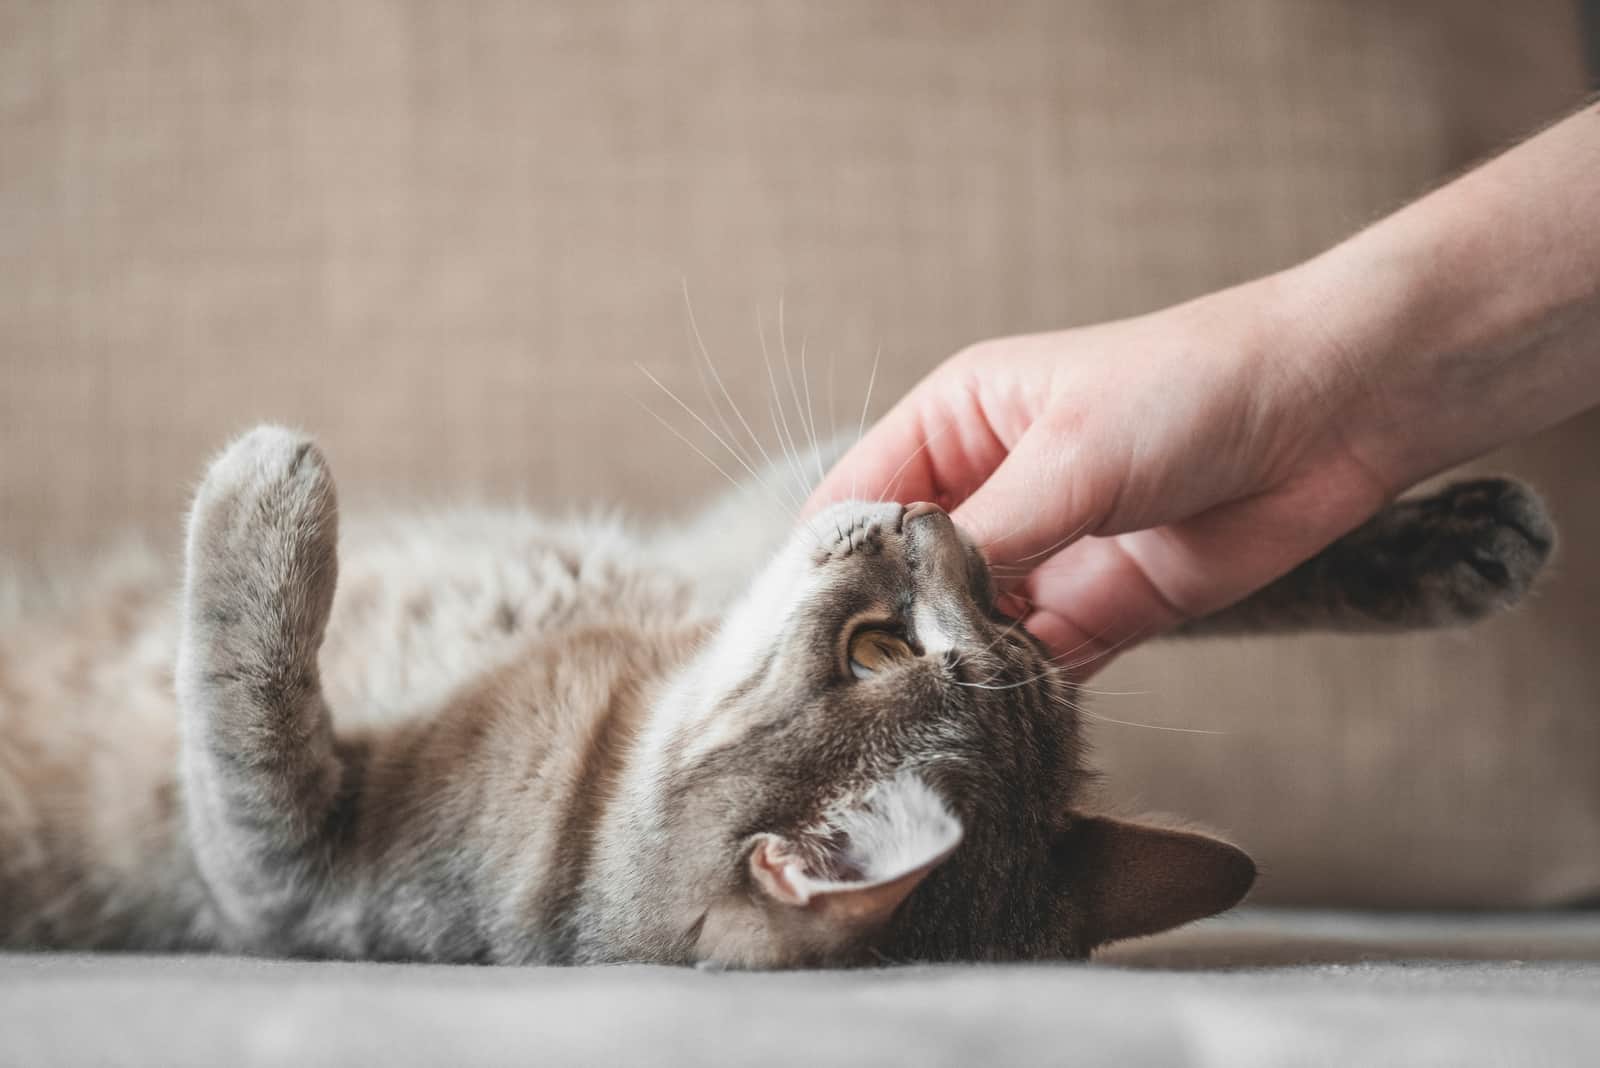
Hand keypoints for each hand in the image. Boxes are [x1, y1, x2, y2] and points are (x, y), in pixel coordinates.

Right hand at [806, 277, 1389, 674]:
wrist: (1334, 412)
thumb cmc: (1193, 385)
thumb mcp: (1072, 452)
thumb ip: (985, 536)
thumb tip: (908, 614)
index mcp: (956, 425)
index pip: (859, 504)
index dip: (831, 566)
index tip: (807, 636)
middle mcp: (988, 493)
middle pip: (908, 579)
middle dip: (893, 632)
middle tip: (868, 697)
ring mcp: (1043, 556)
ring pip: (968, 632)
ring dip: (957, 671)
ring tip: (932, 717)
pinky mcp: (1099, 610)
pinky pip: (1036, 665)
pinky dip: (1018, 694)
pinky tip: (1001, 718)